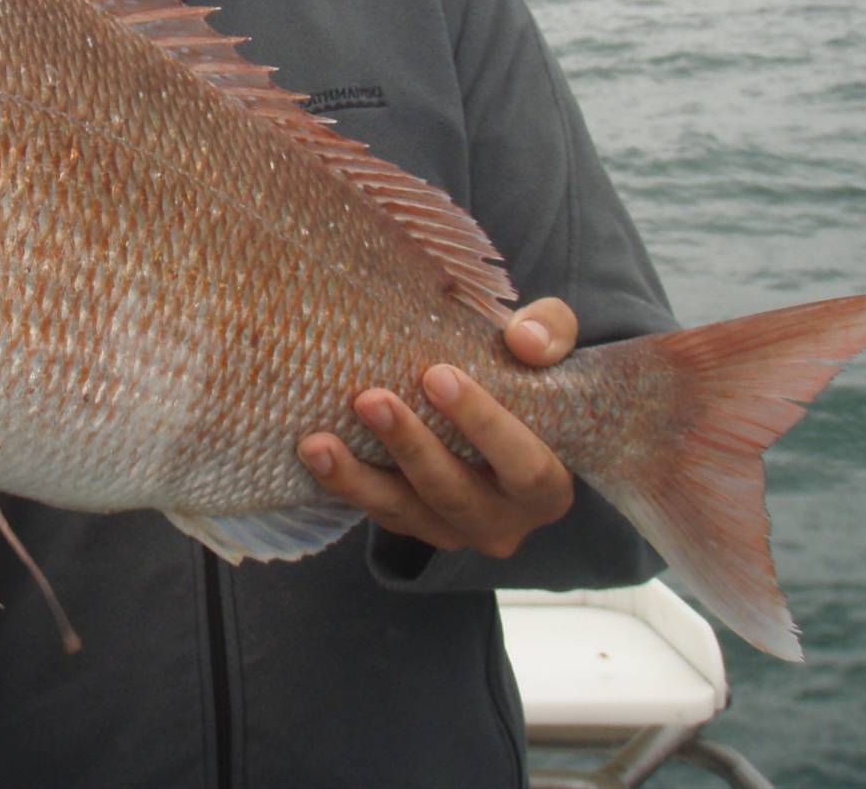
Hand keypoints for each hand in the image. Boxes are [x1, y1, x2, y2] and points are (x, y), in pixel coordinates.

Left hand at [296, 297, 577, 558]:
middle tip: (369, 399)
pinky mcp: (411, 526)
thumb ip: (551, 334)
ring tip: (317, 443)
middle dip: (409, 448)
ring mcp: (452, 531)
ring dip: (358, 478)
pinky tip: (312, 452)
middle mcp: (503, 522)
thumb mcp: (553, 347)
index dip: (482, 423)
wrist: (502, 411)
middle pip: (454, 494)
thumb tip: (524, 339)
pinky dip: (342, 484)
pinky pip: (375, 512)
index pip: (523, 466)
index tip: (437, 374)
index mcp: (546, 488)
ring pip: (404, 512)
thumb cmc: (530, 376)